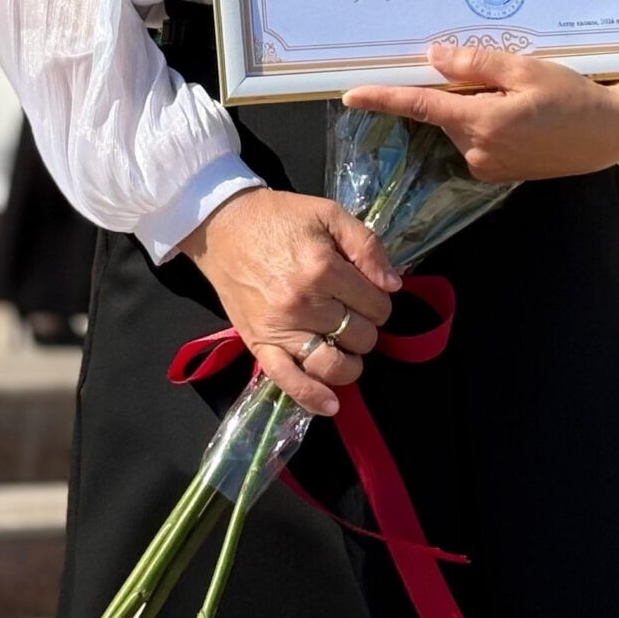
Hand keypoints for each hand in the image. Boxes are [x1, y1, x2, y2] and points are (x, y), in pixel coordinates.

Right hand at [177, 187, 400, 417]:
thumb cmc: (281, 218)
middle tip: (354, 311)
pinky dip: (313, 398)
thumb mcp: (330, 214)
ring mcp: (280, 329)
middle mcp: (304, 304)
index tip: (370, 291)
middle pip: (360, 336)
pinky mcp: (259, 345)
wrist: (225, 227)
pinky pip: (289, 382)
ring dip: (351, 362)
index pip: (376, 304)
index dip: (380, 300)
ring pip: (333, 365)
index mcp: (323, 269)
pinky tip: (331, 404)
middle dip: (366, 326)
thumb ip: (367, 245)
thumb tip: (393, 285)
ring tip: (348, 347)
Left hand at [344, 41, 618, 183]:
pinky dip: (484, 120)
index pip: (420, 106)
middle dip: (453, 90)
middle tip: (496, 73)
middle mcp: (476, 150)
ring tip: (518, 94)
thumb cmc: (571, 96)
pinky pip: (475, 138)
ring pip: (459, 124)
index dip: (383, 98)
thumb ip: (475, 64)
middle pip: (443, 111)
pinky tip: (518, 111)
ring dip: (472, 105)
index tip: (351, 95)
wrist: (606, 133)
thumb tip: (433, 56)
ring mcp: (486, 165)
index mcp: (481, 122)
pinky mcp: (497, 172)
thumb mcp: (524, 68)